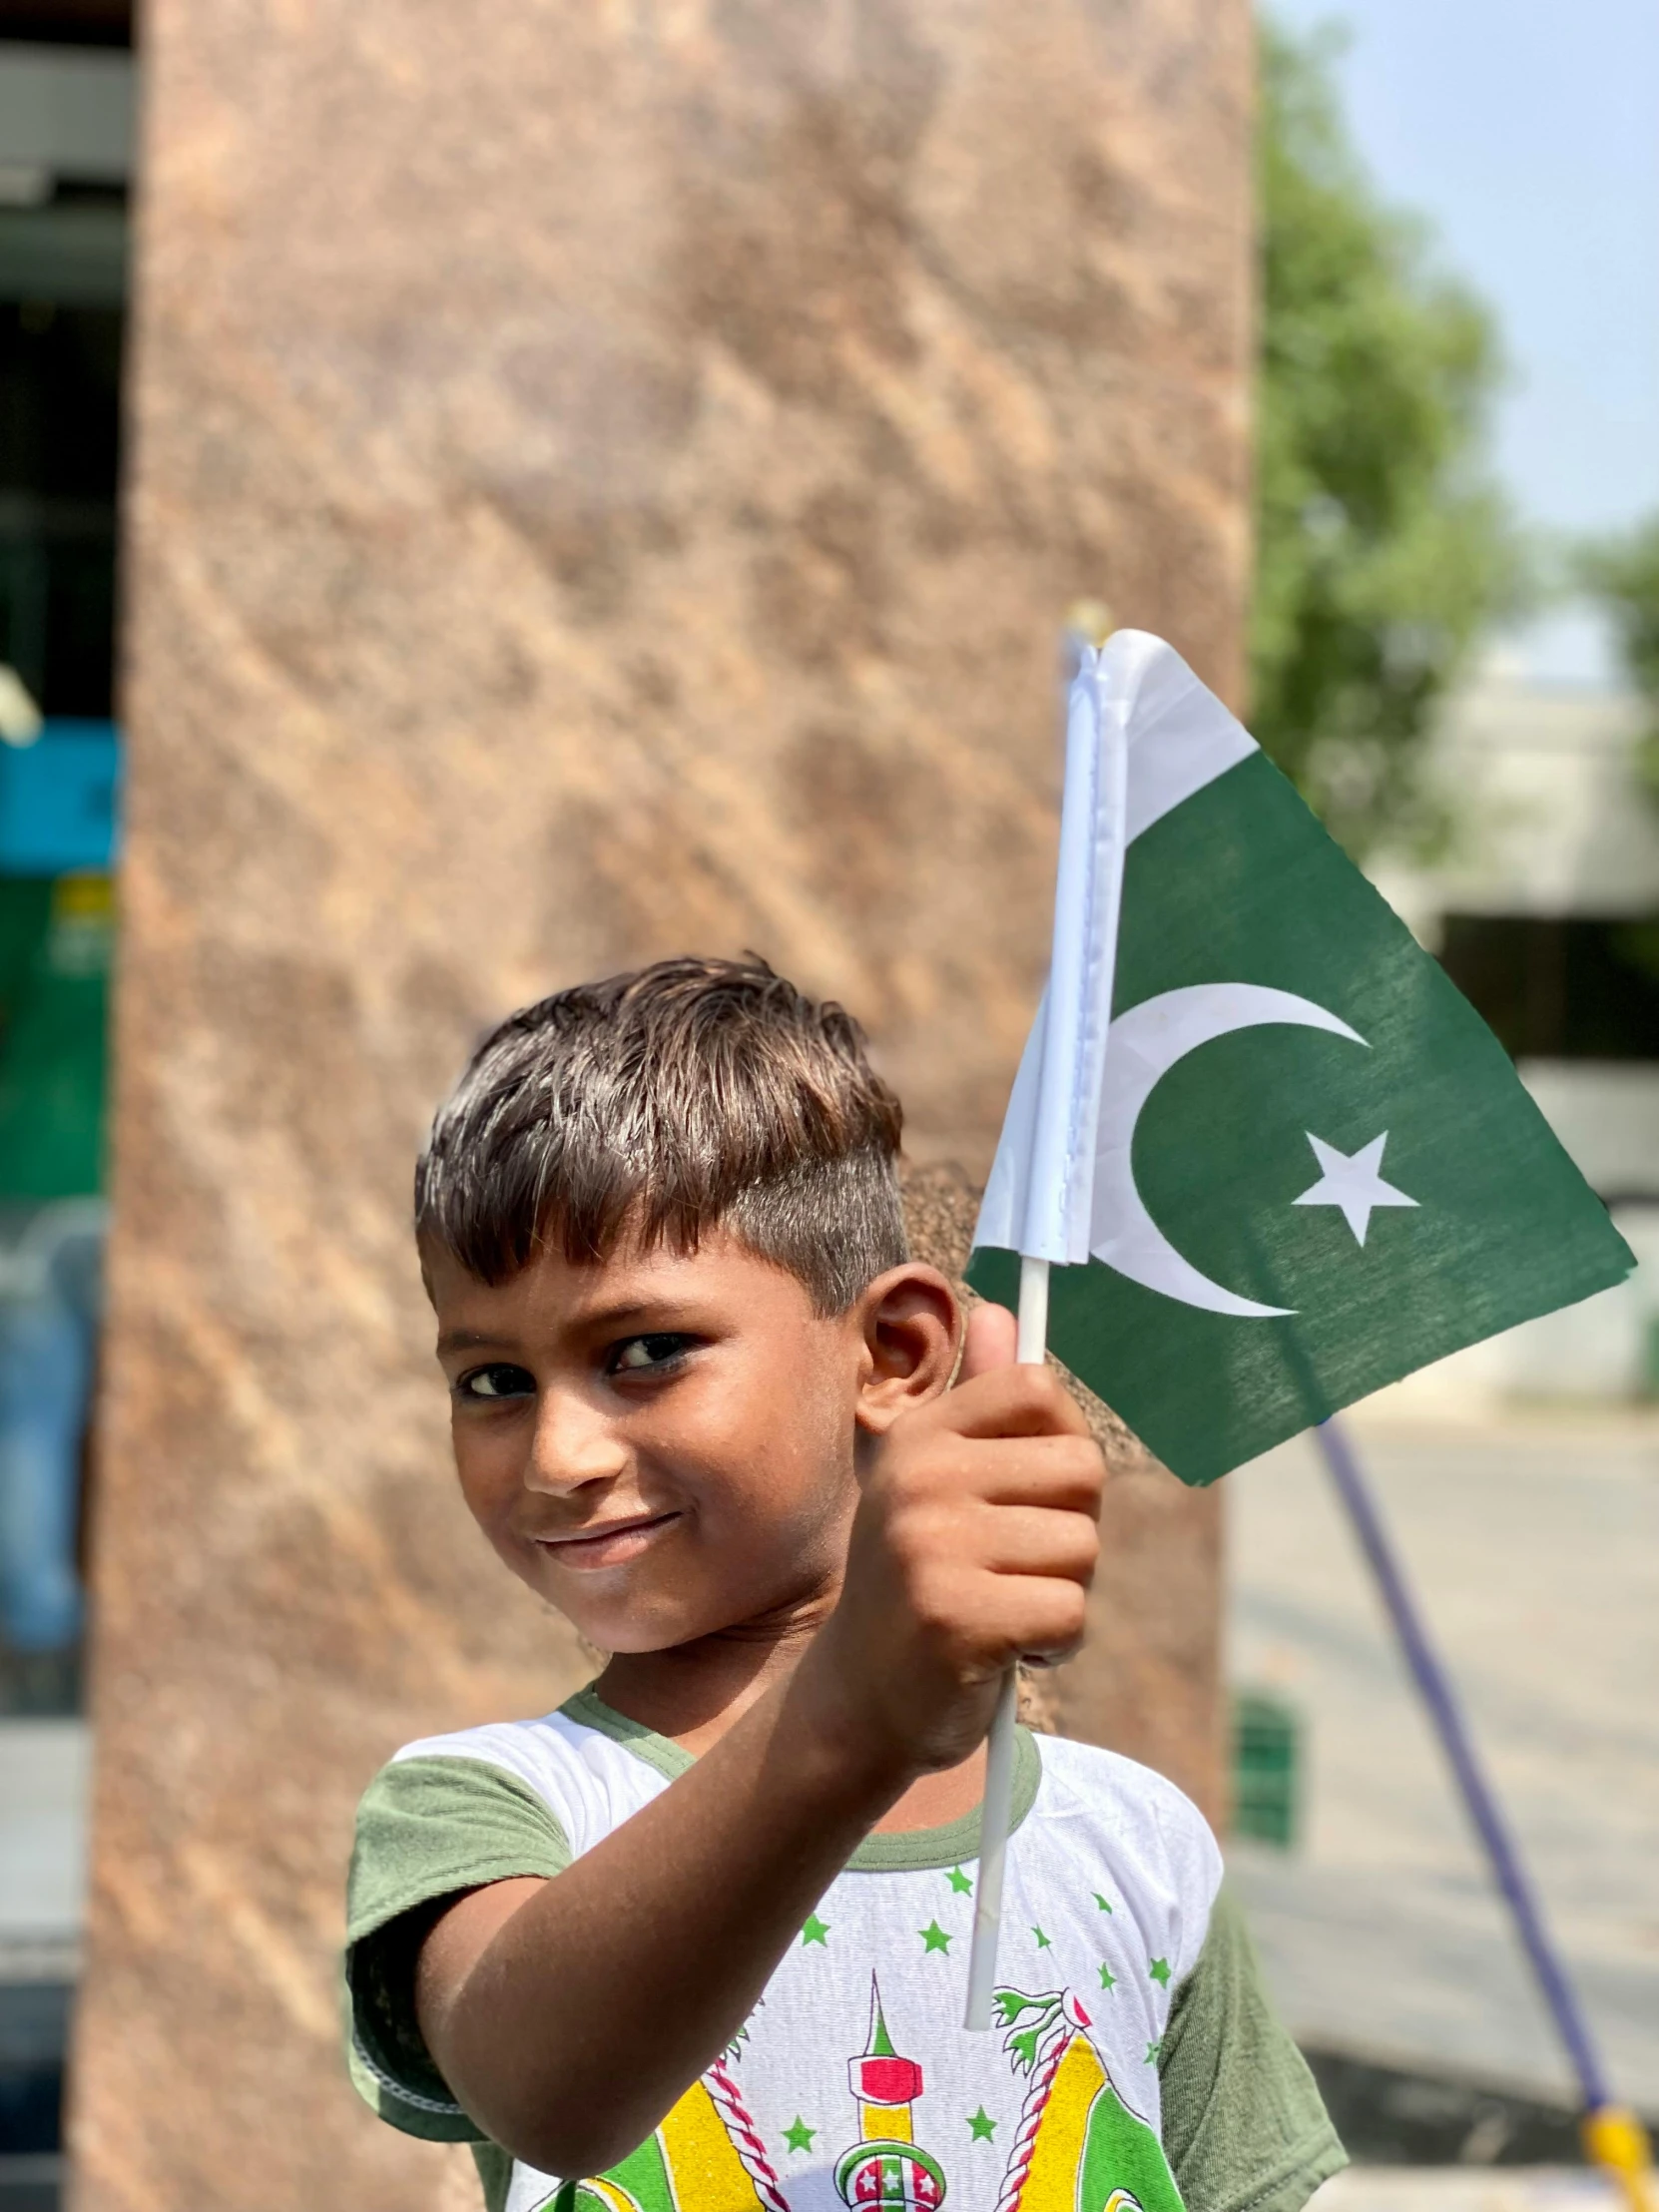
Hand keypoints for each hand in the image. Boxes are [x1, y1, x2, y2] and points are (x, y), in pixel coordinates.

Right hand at [802, 1301, 1103, 1777]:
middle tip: (1016, 1566)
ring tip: (1005, 1609)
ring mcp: (932, 1546)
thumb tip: (1004, 1311)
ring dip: (1064, 1593)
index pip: (1037, 1389)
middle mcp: (919, 1477)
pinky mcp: (955, 1618)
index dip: (1062, 1442)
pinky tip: (1008, 1651)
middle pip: (1081, 1469)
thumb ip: (977, 1401)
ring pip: (1082, 1547)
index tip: (1035, 1493)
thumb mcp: (936, 1483)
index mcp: (919, 1436)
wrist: (860, 1698)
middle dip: (1071, 1528)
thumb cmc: (920, 1582)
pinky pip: (1069, 1612)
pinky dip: (1056, 1644)